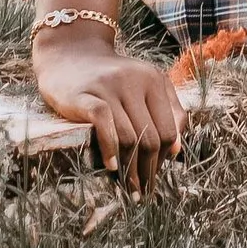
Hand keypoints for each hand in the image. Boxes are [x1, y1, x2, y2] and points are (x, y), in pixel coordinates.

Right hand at [31, 25, 183, 197]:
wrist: (69, 55)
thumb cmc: (111, 79)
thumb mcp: (144, 86)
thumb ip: (167, 111)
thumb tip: (177, 150)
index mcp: (154, 79)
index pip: (169, 129)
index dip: (165, 158)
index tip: (156, 177)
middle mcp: (135, 81)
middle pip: (151, 137)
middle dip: (149, 170)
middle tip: (144, 193)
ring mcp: (109, 87)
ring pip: (130, 137)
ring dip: (131, 170)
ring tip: (129, 189)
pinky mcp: (85, 96)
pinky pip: (104, 127)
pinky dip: (110, 150)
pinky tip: (112, 167)